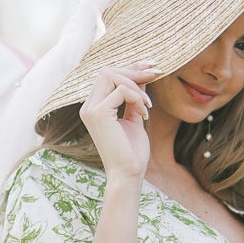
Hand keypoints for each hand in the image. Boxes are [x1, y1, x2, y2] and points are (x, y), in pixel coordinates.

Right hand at [79, 64, 155, 180]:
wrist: (128, 175)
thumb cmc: (132, 152)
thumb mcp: (135, 118)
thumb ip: (134, 98)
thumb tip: (142, 77)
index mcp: (94, 107)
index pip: (108, 76)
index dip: (130, 68)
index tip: (152, 67)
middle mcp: (88, 107)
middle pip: (107, 71)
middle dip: (134, 71)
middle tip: (155, 75)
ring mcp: (91, 110)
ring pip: (111, 75)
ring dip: (136, 85)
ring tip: (148, 105)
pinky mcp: (99, 114)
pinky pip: (121, 90)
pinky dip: (137, 98)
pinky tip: (145, 114)